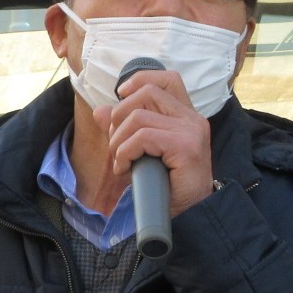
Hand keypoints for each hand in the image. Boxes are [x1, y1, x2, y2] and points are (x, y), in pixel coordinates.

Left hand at [94, 66, 216, 215]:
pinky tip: (125, 169)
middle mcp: (192, 119)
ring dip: (119, 141)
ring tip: (121, 161)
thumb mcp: (143, 151)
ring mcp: (191, 131)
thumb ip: (124, 128)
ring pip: (139, 117)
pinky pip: (142, 138)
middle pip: (147, 93)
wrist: (189, 213)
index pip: (168, 79)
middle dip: (120, 116)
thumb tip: (100, 111)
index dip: (140, 79)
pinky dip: (125, 153)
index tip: (121, 94)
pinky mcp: (185, 146)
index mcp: (186, 115)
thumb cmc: (167, 184)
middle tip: (116, 143)